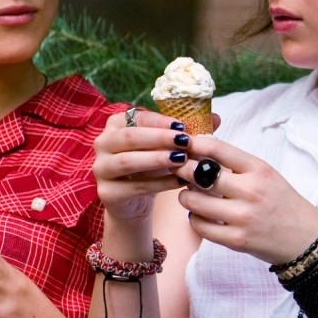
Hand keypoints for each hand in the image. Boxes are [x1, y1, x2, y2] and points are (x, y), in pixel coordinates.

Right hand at [91, 110, 195, 228]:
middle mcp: (102, 143)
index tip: (184, 126)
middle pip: (129, 137)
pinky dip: (159, 183)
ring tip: (182, 160)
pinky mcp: (106, 192)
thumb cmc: (152, 166)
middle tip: (185, 142)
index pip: (137, 116)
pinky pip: (135, 186)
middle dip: (159, 138)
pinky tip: (179, 181)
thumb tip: (217, 118)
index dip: (160, 121)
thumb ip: (188, 131)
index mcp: (115, 124)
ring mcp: (100, 169)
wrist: (134, 201)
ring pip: (128, 161)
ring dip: (157, 159)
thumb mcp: (168, 146)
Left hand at [171, 136, 317, 265]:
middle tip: (182, 172)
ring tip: (192, 196)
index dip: (194, 144)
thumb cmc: (282, 203)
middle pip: (198, 174)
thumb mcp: (267, 175)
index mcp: (259, 170)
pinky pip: (199, 226)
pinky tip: (202, 216)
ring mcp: (242, 217)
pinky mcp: (236, 240)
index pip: (218, 149)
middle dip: (183, 170)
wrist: (305, 239)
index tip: (186, 146)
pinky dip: (195, 219)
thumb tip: (200, 151)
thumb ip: (237, 164)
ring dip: (187, 196)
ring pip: (193, 201)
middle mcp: (251, 191)